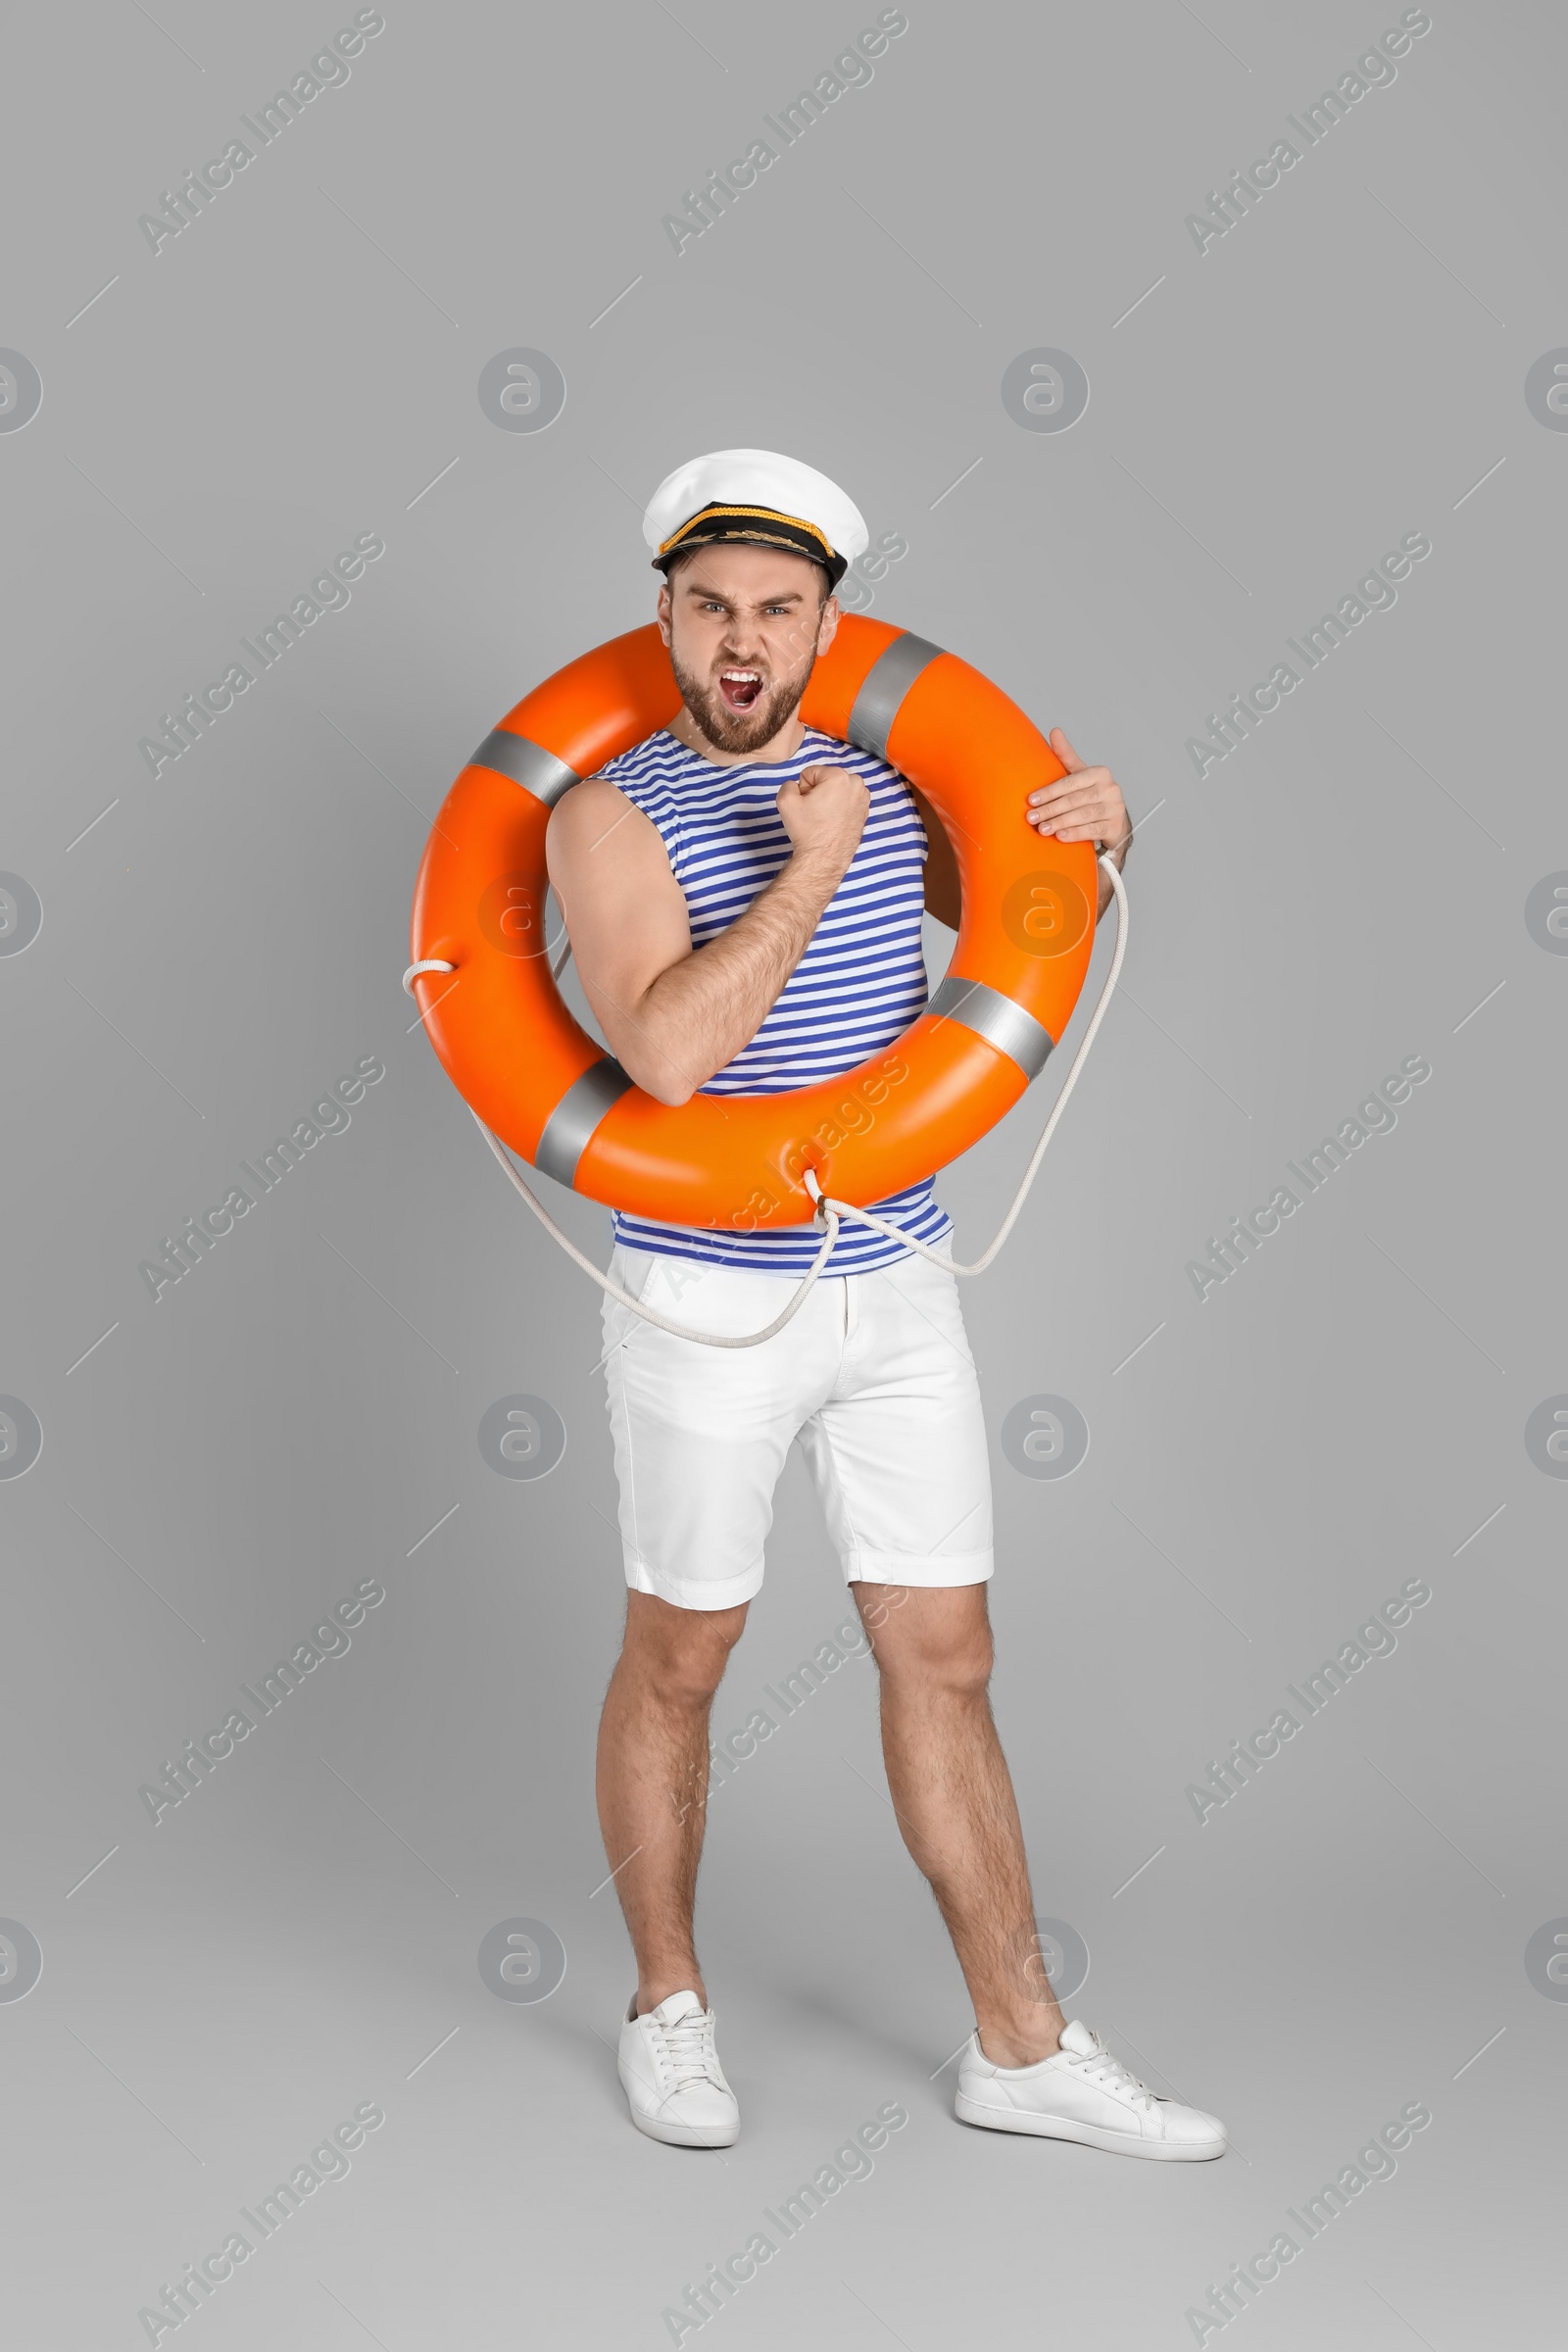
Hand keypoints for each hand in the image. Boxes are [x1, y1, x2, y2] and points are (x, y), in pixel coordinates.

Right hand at [778, 763, 869, 876]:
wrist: (824, 858)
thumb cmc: (808, 831)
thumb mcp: (785, 801)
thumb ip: (788, 784)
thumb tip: (796, 786)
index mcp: (838, 776)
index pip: (810, 773)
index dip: (803, 789)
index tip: (807, 805)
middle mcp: (856, 784)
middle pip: (825, 780)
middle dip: (817, 793)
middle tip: (815, 812)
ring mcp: (863, 798)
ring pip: (836, 790)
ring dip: (828, 800)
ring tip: (824, 818)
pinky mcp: (865, 811)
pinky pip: (845, 801)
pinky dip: (839, 808)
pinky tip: (833, 822)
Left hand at [1028, 729, 1129, 858]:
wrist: (1112, 821)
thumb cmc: (1089, 795)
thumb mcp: (1078, 775)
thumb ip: (1065, 755)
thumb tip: (1055, 731)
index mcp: (1099, 773)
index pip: (1071, 782)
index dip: (1050, 791)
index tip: (1031, 800)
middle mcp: (1110, 789)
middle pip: (1075, 799)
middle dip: (1051, 809)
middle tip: (1031, 818)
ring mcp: (1115, 808)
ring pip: (1084, 815)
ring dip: (1060, 822)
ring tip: (1042, 829)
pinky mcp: (1116, 827)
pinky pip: (1093, 830)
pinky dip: (1075, 833)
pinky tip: (1060, 836)